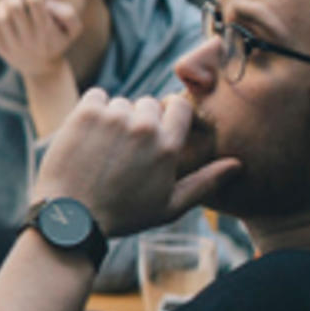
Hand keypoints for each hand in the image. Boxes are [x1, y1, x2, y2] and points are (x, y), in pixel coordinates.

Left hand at [0, 0, 82, 79]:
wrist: (42, 68)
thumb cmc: (57, 40)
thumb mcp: (73, 29)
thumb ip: (68, 13)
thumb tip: (47, 4)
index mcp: (46, 30)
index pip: (35, 2)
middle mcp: (29, 38)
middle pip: (14, 7)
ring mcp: (13, 45)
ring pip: (0, 16)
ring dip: (0, 2)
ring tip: (5, 0)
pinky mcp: (0, 48)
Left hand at [31, 90, 239, 236]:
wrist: (73, 215)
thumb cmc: (124, 214)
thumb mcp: (171, 206)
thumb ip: (206, 182)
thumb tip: (237, 164)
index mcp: (168, 147)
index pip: (180, 106)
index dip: (170, 115)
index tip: (160, 128)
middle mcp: (143, 127)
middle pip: (149, 104)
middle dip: (142, 120)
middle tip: (128, 148)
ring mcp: (113, 118)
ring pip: (121, 103)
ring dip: (116, 118)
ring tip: (106, 148)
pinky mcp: (85, 113)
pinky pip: (97, 95)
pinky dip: (94, 109)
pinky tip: (90, 134)